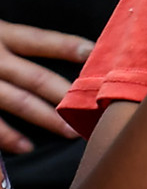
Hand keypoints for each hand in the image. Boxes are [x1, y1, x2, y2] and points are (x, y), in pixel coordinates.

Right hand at [0, 21, 93, 152]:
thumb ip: (16, 41)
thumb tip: (74, 50)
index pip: (37, 40)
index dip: (66, 46)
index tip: (95, 53)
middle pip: (32, 77)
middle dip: (64, 94)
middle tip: (93, 109)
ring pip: (15, 101)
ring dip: (44, 118)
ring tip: (70, 132)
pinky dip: (6, 136)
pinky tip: (25, 147)